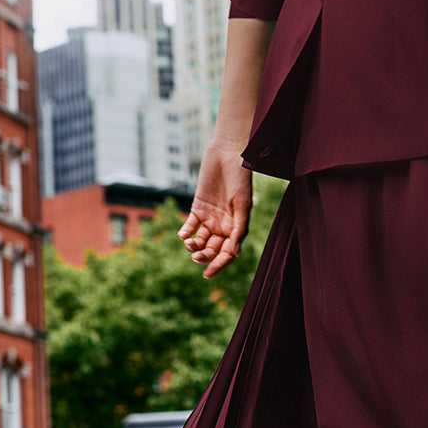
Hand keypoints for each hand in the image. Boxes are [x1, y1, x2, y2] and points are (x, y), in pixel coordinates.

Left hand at [178, 139, 252, 277]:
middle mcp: (223, 224)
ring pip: (200, 240)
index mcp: (237, 226)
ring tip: (189, 243)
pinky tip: (183, 234)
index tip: (207, 274)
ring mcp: (210, 216)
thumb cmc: (240, 177)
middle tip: (197, 256)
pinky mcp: (197, 207)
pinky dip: (185, 233)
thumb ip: (239, 228)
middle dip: (204, 256)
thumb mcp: (243, 204)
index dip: (219, 264)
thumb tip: (234, 254)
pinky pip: (190, 225)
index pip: (227, 253)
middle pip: (212, 249)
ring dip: (193, 246)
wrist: (228, 154)